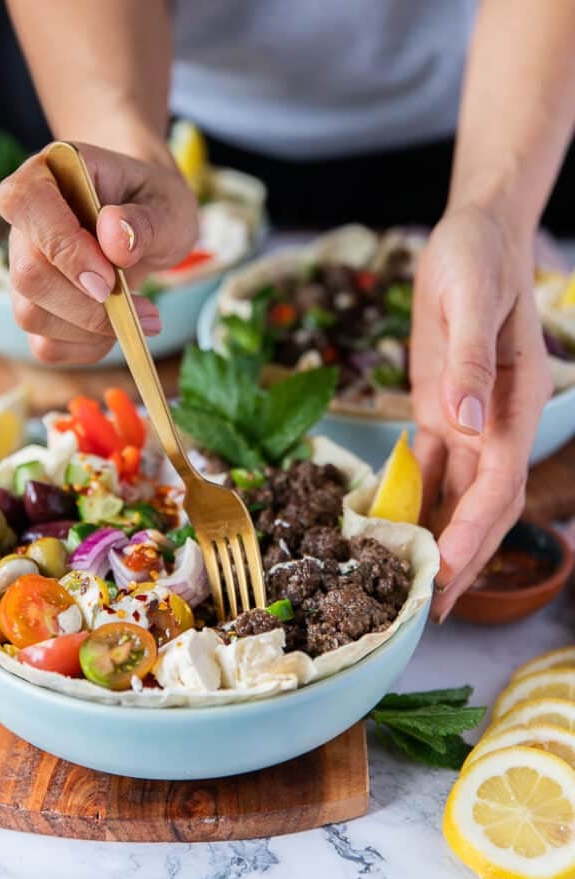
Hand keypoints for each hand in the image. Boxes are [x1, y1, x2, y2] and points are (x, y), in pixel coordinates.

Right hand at [0, 142, 197, 363]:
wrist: (148, 221)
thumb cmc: (154, 204)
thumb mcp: (168, 204)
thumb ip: (145, 220)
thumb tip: (115, 237)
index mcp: (47, 175)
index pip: (24, 203)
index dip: (63, 246)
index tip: (110, 277)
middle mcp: (24, 224)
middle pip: (27, 274)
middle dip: (86, 303)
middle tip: (141, 306)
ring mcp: (24, 269)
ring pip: (32, 315)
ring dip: (91, 329)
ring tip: (144, 315)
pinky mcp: (38, 308)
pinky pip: (47, 345)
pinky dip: (88, 347)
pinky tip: (120, 329)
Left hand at [410, 205, 551, 621]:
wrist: (470, 239)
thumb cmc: (478, 262)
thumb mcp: (472, 300)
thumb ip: (473, 362)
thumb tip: (467, 420)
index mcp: (512, 404)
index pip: (497, 484)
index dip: (475, 534)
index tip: (451, 577)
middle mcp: (492, 423)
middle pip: (480, 504)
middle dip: (459, 557)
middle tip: (431, 611)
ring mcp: (466, 421)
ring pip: (454, 493)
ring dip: (438, 537)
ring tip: (411, 584)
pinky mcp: (438, 410)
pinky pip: (429, 466)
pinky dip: (415, 498)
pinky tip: (394, 527)